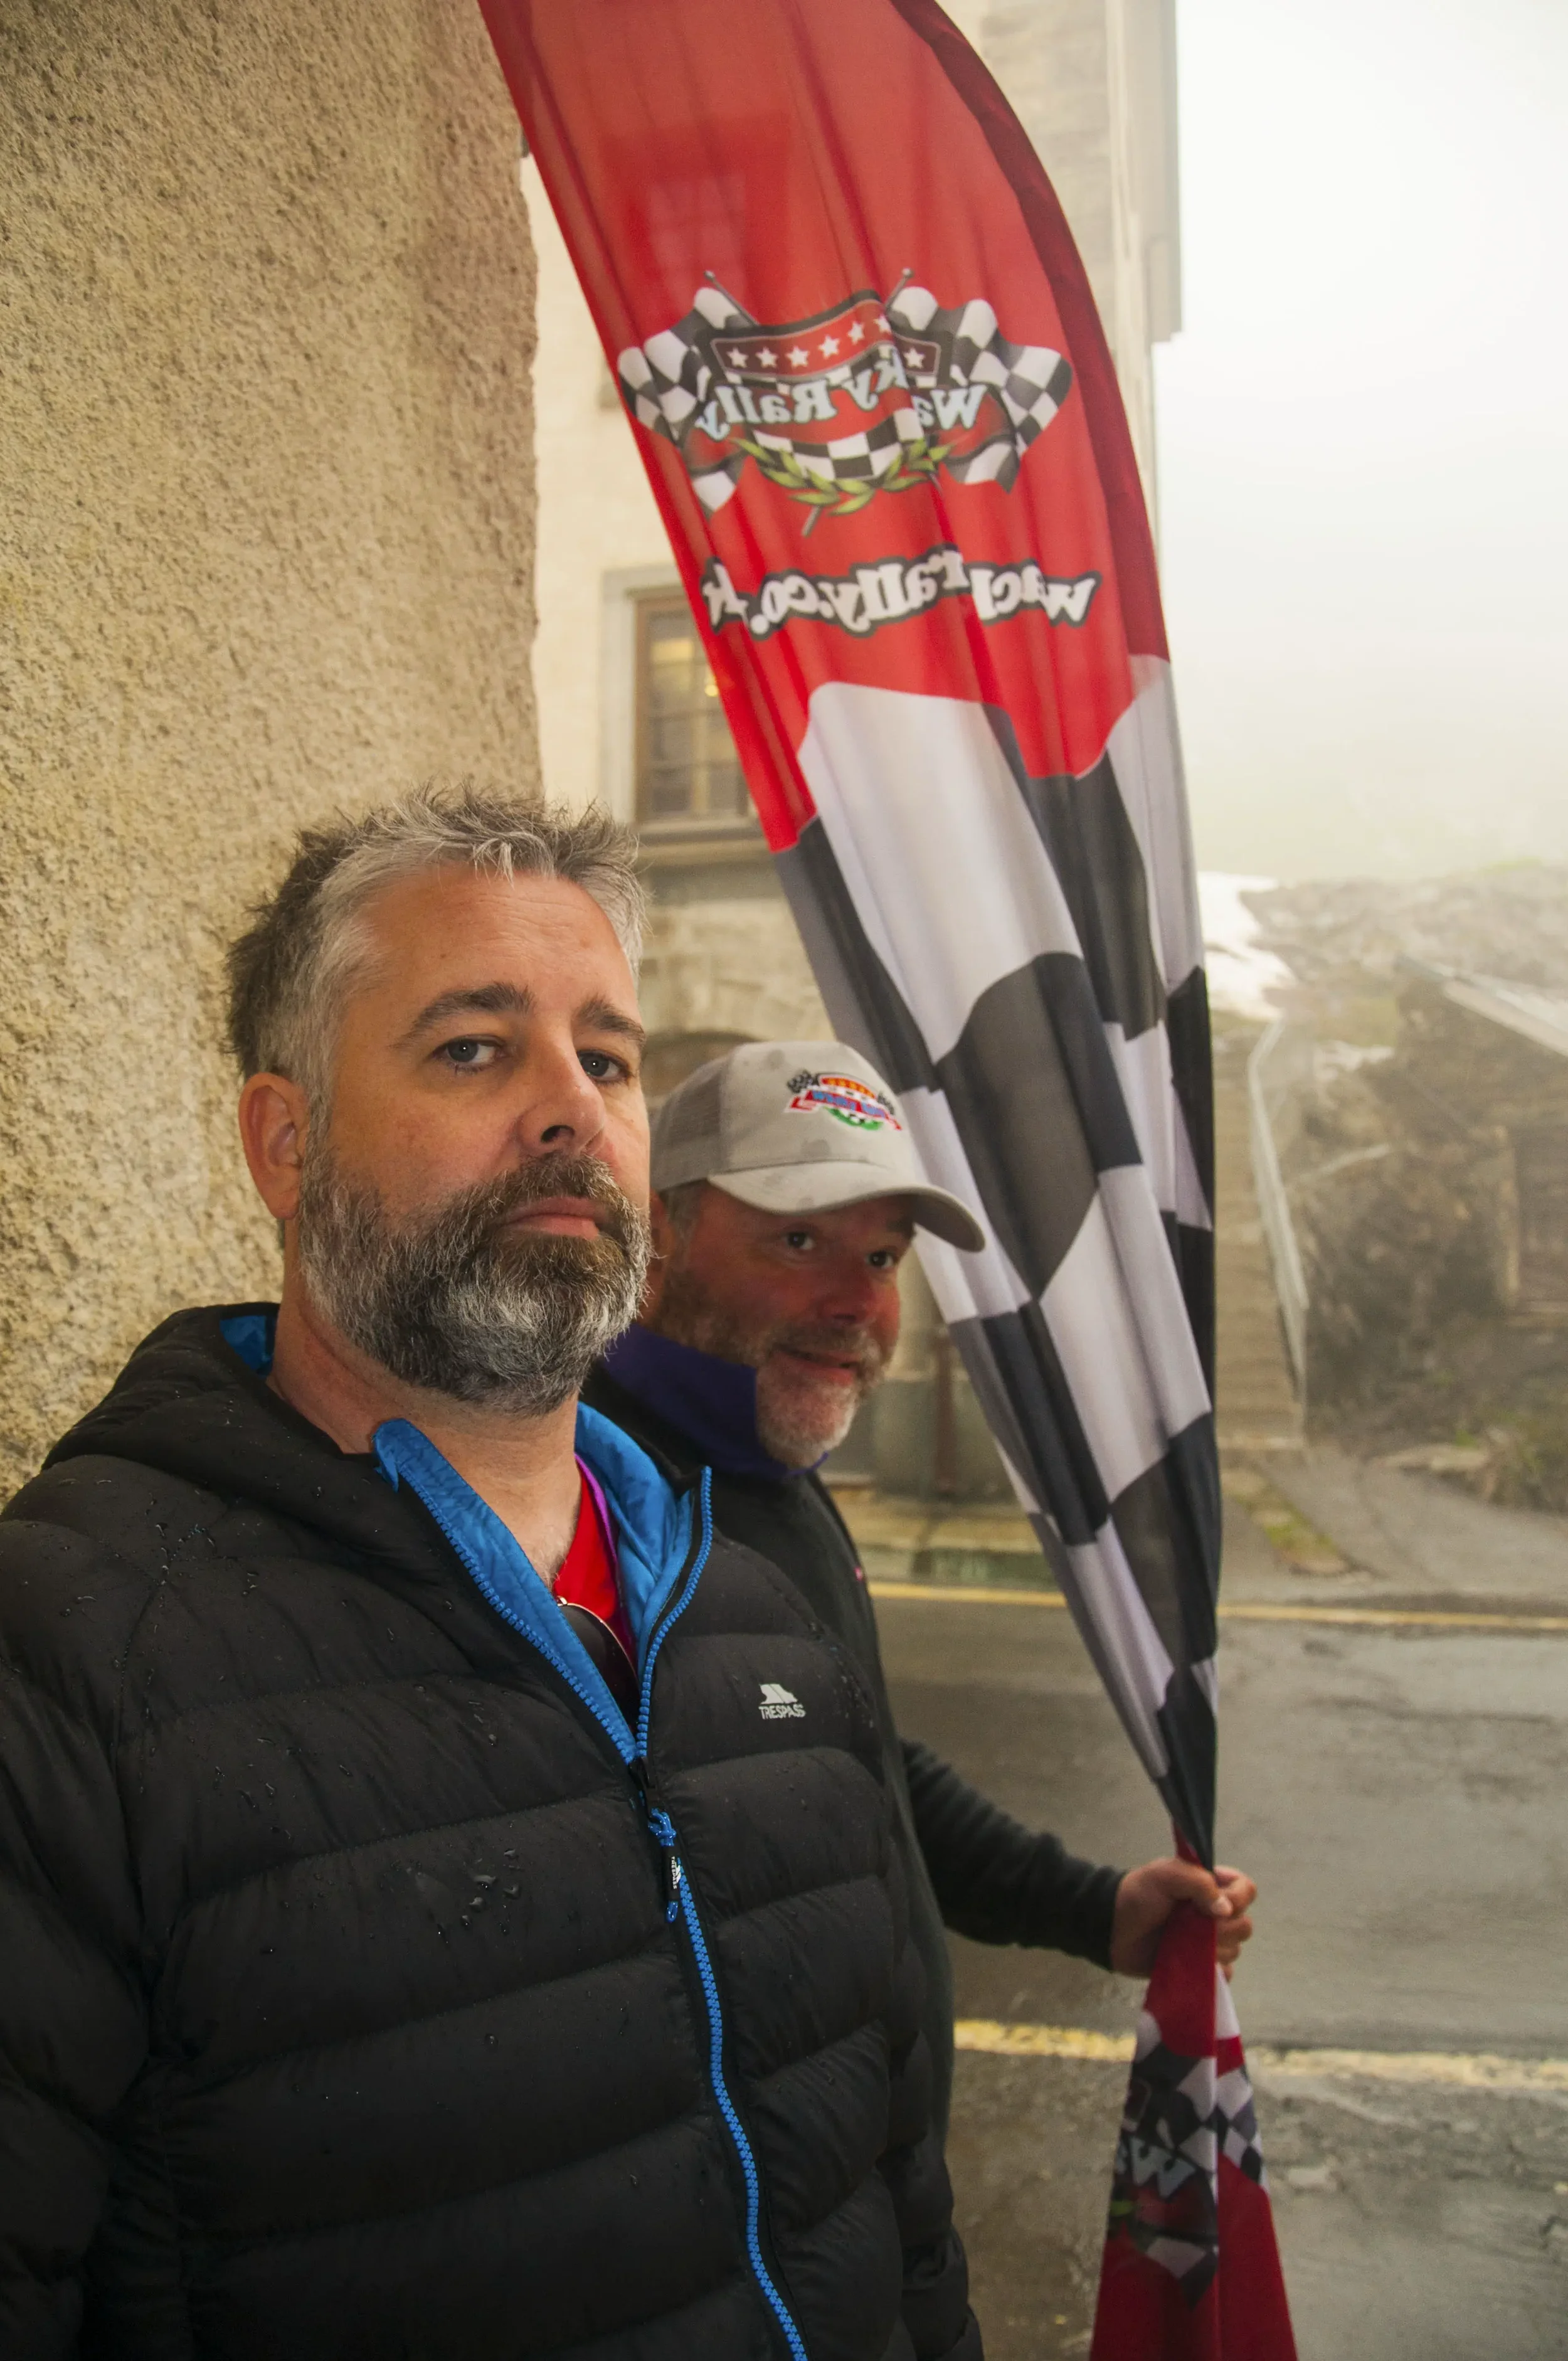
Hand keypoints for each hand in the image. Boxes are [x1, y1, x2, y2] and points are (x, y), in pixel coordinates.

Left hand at [1109, 1860, 1257, 1979]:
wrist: (1112, 1928)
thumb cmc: (1138, 1896)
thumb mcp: (1165, 1875)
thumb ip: (1198, 1883)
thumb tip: (1225, 1909)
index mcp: (1210, 1887)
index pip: (1246, 1890)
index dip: (1238, 1898)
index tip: (1216, 1905)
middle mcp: (1214, 1913)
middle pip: (1244, 1924)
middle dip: (1222, 1928)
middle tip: (1192, 1925)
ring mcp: (1208, 1942)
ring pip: (1235, 1950)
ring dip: (1214, 1949)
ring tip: (1185, 1943)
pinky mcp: (1200, 1966)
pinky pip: (1224, 1974)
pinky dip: (1214, 1971)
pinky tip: (1195, 1965)